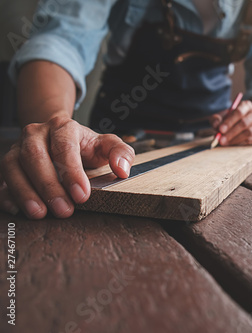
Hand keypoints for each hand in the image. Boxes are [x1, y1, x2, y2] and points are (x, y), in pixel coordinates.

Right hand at [0, 116, 134, 218]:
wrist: (59, 138)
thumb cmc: (87, 146)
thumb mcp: (108, 145)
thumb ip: (121, 153)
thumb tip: (122, 170)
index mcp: (63, 127)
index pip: (64, 146)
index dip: (72, 171)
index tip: (82, 195)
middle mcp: (36, 134)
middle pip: (36, 156)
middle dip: (49, 186)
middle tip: (64, 210)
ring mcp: (18, 148)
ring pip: (13, 167)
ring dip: (26, 192)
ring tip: (40, 213)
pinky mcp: (9, 164)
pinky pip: (2, 178)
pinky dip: (8, 195)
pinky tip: (18, 210)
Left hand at [209, 97, 251, 145]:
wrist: (248, 119)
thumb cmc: (233, 117)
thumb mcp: (223, 115)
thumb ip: (217, 119)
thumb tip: (215, 125)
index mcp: (247, 105)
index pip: (239, 112)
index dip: (229, 122)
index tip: (220, 130)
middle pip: (245, 123)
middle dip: (231, 133)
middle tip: (221, 140)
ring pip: (249, 132)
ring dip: (235, 139)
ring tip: (225, 143)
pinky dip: (241, 143)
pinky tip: (233, 144)